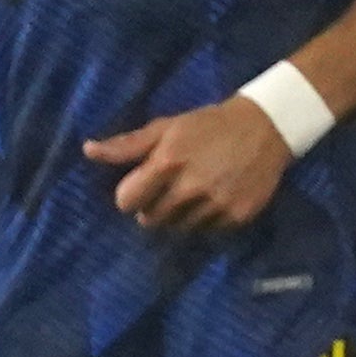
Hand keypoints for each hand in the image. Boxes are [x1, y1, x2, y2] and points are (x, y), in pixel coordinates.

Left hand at [85, 97, 292, 234]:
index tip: (141, 187)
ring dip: (179, 216)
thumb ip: (127, 145)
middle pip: (150, 220)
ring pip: (179, 228)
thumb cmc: (207, 125)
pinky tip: (214, 198)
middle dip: (154, 206)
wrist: (266, 127)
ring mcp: (216, 205)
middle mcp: (191, 188)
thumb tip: (88, 151)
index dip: (130, 196)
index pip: (127, 202)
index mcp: (168, 163)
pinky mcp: (238, 216)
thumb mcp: (166, 127)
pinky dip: (206, 220)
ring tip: (193, 193)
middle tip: (170, 188)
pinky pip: (208, 231)